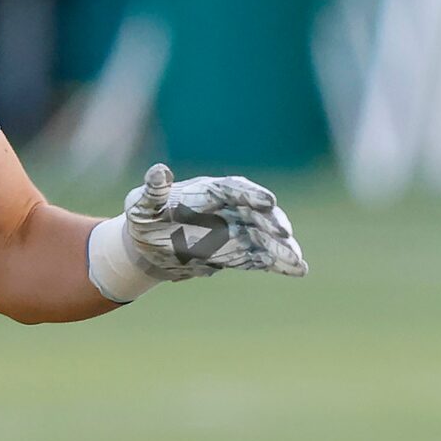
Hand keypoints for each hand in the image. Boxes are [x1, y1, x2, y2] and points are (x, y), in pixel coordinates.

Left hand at [118, 165, 307, 281]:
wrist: (148, 248)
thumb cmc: (144, 220)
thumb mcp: (141, 204)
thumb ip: (153, 190)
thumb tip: (159, 171)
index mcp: (207, 192)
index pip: (234, 190)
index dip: (253, 195)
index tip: (269, 202)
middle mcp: (228, 210)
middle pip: (258, 214)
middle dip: (274, 223)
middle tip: (285, 234)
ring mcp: (237, 232)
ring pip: (266, 238)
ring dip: (283, 248)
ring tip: (299, 261)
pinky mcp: (240, 253)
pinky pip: (263, 257)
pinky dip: (280, 263)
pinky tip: (299, 270)